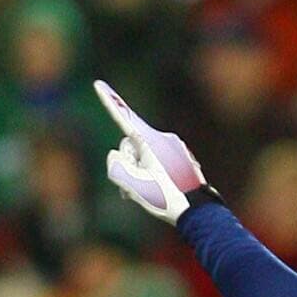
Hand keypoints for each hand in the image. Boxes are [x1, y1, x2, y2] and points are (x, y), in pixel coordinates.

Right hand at [95, 80, 208, 223]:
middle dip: (128, 164)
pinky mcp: (184, 158)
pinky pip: (161, 161)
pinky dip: (156, 174)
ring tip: (152, 192)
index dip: (108, 102)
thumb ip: (115, 164)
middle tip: (137, 187)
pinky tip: (164, 191)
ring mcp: (176, 148)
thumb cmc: (164, 198)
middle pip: (132, 145)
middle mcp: (164, 139)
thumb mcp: (130, 184)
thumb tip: (117, 154)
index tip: (98, 84)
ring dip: (142, 172)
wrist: (198, 212)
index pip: (124, 118)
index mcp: (151, 141)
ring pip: (146, 155)